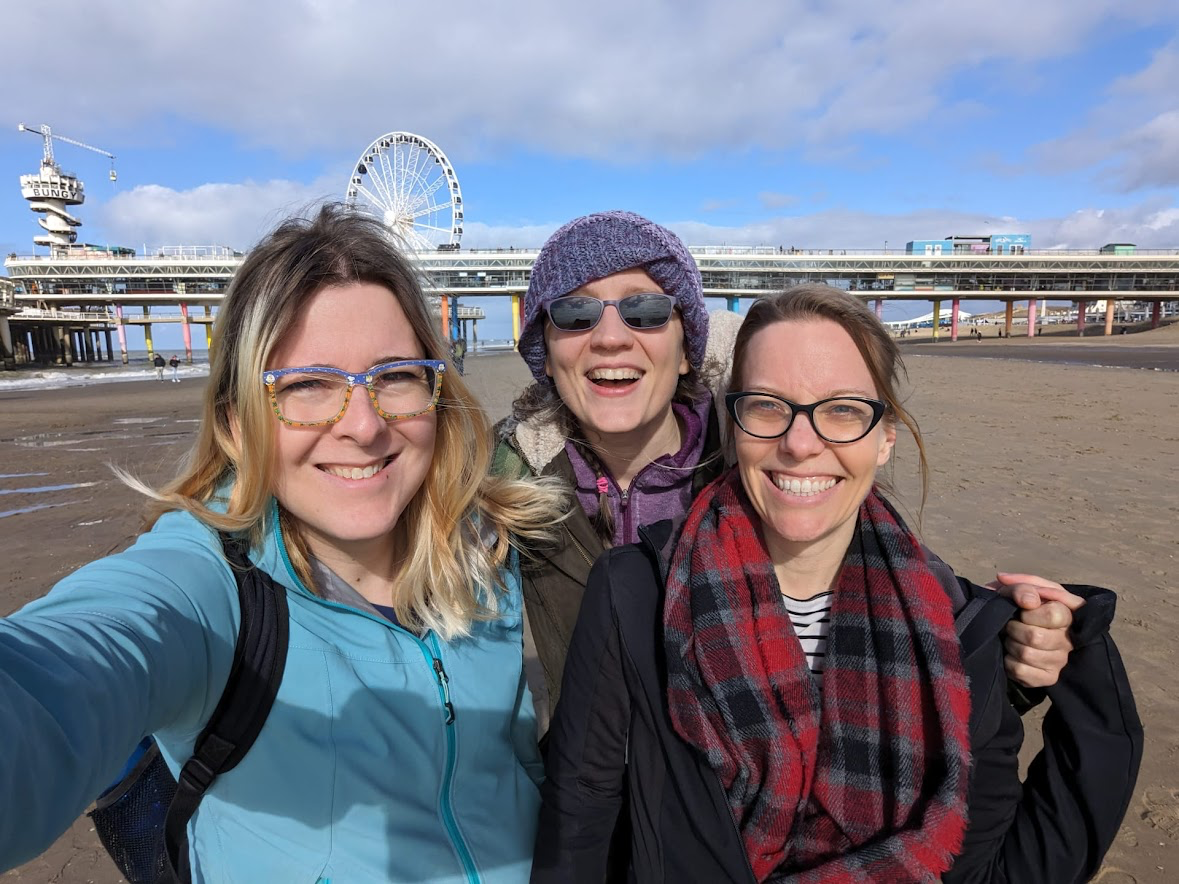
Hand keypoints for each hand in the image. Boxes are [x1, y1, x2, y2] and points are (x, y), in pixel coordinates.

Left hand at [987, 573, 1084, 688]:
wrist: (1006, 626)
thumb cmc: (1017, 604)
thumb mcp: (1020, 588)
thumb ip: (1024, 586)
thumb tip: (1028, 601)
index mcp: (1068, 614)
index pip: (1054, 615)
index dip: (1030, 613)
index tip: (1022, 610)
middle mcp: (1069, 639)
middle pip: (1036, 637)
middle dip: (1014, 628)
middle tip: (1011, 625)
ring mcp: (1060, 660)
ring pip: (1026, 654)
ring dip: (1010, 644)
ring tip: (1011, 638)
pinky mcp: (1049, 677)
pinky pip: (1021, 671)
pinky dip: (1009, 661)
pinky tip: (1012, 654)